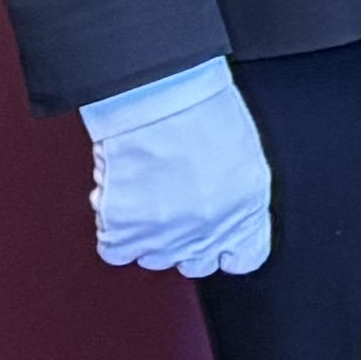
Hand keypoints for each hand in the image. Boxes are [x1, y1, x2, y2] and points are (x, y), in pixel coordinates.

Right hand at [78, 57, 272, 279]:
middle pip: (195, 262)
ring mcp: (166, 238)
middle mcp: (209, 233)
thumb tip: (224, 213)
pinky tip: (120, 200)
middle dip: (184, 240)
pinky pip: (115, 250)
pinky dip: (113, 229)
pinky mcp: (125, 232)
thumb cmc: (203, 112)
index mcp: (247, 213)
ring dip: (147, 232)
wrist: (159, 97)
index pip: (245, 258)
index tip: (218, 241)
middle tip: (174, 206)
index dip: (228, 249)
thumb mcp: (244, 158)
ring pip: (153, 257)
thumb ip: (237, 197)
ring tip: (145, 193)